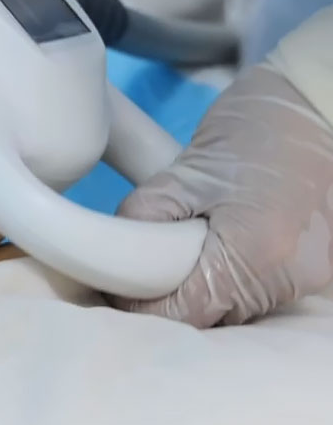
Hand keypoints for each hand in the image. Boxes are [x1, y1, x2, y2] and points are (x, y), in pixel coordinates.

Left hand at [110, 64, 332, 326]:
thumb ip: (145, 218)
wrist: (319, 106)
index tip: (118, 289)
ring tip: (183, 252)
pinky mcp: (320, 269)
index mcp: (254, 252)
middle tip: (143, 268)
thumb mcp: (184, 171)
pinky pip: (262, 293)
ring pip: (238, 309)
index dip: (142, 305)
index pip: (185, 312)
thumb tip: (112, 261)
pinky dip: (234, 281)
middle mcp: (289, 276)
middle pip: (214, 317)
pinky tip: (218, 251)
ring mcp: (311, 276)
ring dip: (206, 291)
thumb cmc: (254, 131)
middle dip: (173, 299)